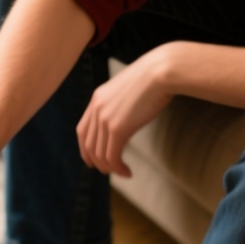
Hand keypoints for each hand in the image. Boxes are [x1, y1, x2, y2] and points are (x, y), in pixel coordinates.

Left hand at [76, 50, 174, 177]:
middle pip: (89, 145)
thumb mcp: (130, 88)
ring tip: (122, 173)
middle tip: (108, 170)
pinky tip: (128, 172)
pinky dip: (118, 168)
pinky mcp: (117, 128)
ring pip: (100, 154)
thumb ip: (122, 102)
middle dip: (96, 162)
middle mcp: (97, 109)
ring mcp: (105, 119)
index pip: (82, 130)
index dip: (85, 149)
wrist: (162, 70)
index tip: (91, 160)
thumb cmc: (155, 76)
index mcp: (97, 98)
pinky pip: (112, 156)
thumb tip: (127, 116)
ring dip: (110, 167)